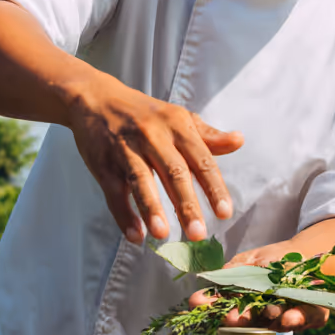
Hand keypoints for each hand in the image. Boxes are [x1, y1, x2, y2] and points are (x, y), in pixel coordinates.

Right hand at [68, 68, 242, 244]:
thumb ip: (208, 135)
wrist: (95, 98)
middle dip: (186, 204)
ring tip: (163, 234)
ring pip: (141, 181)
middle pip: (173, 172)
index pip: (200, 160)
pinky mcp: (103, 164)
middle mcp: (153, 136)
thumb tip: (239, 141)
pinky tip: (135, 235)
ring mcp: (126, 150)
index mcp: (177, 126)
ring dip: (152, 209)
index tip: (225, 212)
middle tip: (198, 233)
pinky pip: (114, 192)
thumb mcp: (178, 117)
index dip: (213, 187)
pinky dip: (124, 215)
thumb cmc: (144, 113)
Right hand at [187, 240, 330, 332]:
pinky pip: (305, 320)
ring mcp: (287, 318)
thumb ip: (232, 273)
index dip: (212, 308)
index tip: (197, 304)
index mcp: (247, 304)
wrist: (309, 253)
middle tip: (230, 317)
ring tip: (267, 311)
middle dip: (239, 320)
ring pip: (277, 323)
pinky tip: (290, 315)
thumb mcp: (249, 261)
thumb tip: (206, 283)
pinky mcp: (311, 317)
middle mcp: (265, 316)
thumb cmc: (274, 259)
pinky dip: (298, 319)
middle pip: (250, 322)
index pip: (225, 308)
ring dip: (270, 318)